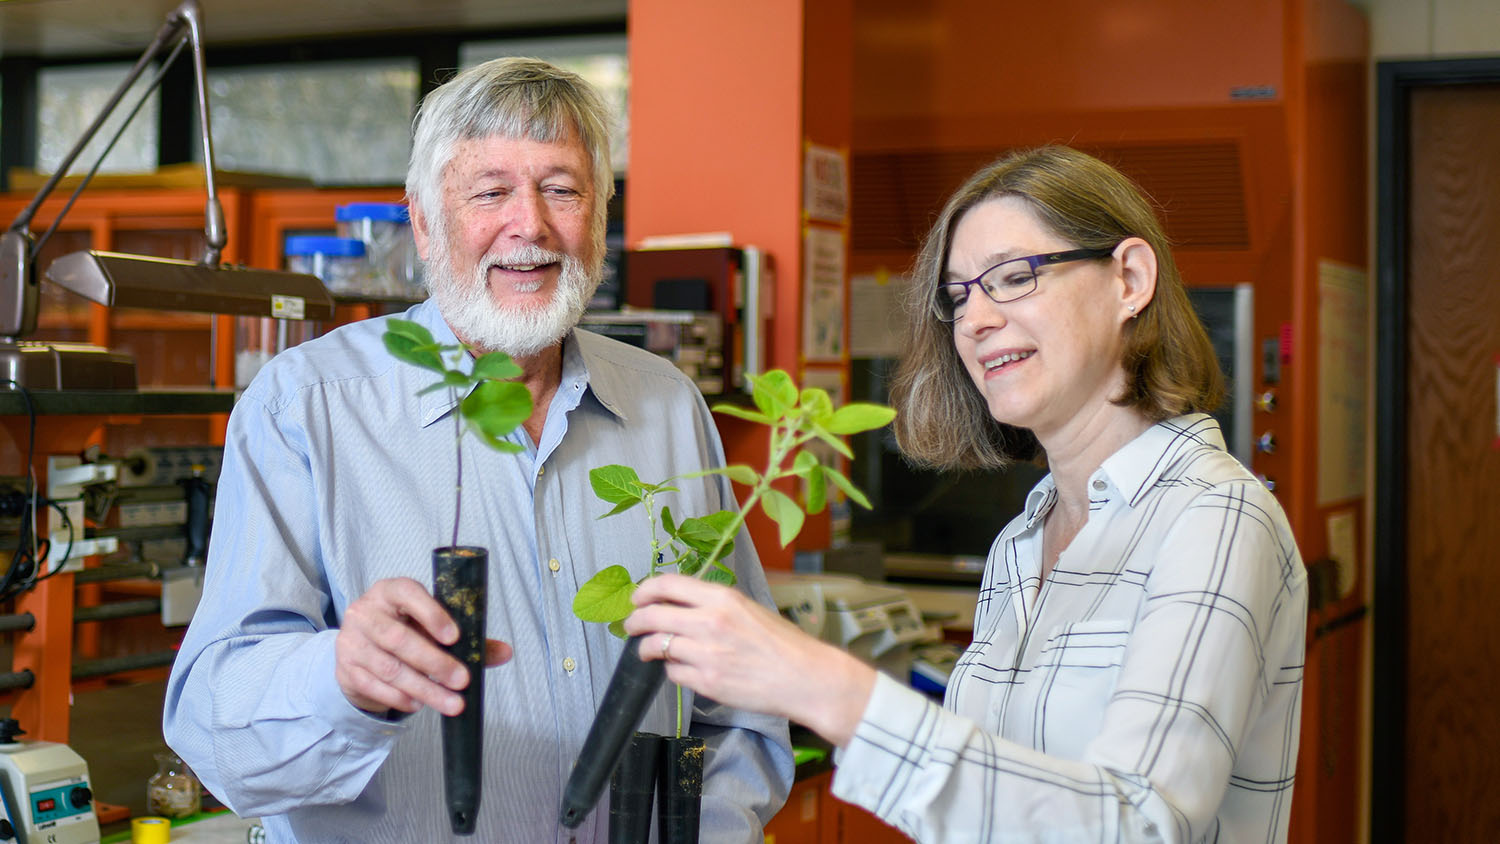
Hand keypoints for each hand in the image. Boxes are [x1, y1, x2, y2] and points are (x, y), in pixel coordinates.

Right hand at [335, 577, 512, 715]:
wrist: (360, 649)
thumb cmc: (405, 630)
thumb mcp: (431, 627)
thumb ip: (467, 638)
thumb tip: (505, 652)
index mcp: (390, 591)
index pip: (408, 593)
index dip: (431, 614)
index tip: (455, 637)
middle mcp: (365, 612)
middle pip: (399, 639)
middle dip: (435, 663)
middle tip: (462, 680)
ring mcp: (352, 641)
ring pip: (390, 668)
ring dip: (424, 689)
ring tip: (451, 702)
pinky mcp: (346, 669)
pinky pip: (375, 686)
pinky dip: (400, 698)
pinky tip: (419, 704)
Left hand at [624, 573, 875, 746]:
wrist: (805, 677)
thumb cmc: (782, 643)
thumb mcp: (748, 609)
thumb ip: (713, 605)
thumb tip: (678, 605)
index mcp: (722, 598)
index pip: (666, 585)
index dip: (644, 590)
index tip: (637, 598)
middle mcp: (710, 622)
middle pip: (651, 616)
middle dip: (634, 622)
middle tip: (631, 626)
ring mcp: (706, 654)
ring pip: (656, 647)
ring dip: (648, 649)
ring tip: (650, 651)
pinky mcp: (707, 682)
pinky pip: (673, 673)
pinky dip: (673, 671)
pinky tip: (684, 669)